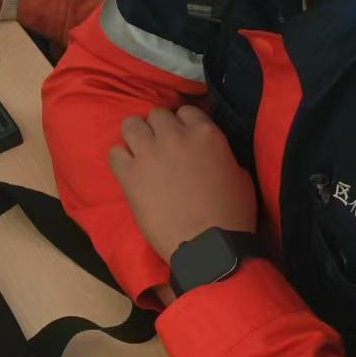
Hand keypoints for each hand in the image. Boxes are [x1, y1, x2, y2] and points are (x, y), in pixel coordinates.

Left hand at [108, 106, 257, 263]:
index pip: (186, 111)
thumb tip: (211, 154)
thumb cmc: (232, 214)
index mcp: (205, 133)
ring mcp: (149, 154)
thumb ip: (221, 154)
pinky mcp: (129, 175)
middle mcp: (174, 136)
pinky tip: (130, 172)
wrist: (208, 246)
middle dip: (159, 129)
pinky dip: (121, 160)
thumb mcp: (240, 175)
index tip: (183, 139)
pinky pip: (115, 153)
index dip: (183, 125)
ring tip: (141, 154)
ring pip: (131, 125)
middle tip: (163, 149)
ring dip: (136, 137)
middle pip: (157, 115)